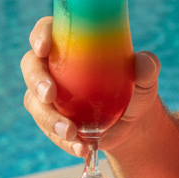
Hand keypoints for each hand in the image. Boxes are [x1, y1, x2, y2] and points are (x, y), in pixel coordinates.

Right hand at [20, 16, 162, 158]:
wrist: (135, 121)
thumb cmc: (137, 86)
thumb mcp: (146, 76)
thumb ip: (148, 66)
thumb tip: (142, 62)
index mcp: (73, 43)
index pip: (47, 29)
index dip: (40, 35)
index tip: (44, 48)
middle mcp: (54, 66)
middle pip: (30, 65)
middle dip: (36, 79)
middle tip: (50, 95)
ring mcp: (49, 95)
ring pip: (34, 102)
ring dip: (49, 118)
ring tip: (72, 132)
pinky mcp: (52, 119)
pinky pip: (48, 130)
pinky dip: (62, 141)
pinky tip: (81, 148)